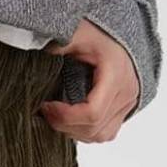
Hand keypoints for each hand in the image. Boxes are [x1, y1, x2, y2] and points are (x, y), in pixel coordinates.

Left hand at [40, 19, 138, 142]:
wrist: (118, 33)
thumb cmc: (100, 31)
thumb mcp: (77, 32)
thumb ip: (59, 46)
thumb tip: (37, 61)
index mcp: (116, 75)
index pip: (92, 113)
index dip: (65, 116)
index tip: (46, 106)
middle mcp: (127, 92)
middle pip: (94, 128)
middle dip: (65, 125)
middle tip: (46, 112)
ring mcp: (128, 103)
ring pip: (101, 135)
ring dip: (75, 132)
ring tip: (58, 117)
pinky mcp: (125, 109)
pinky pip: (107, 132)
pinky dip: (87, 131)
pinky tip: (72, 120)